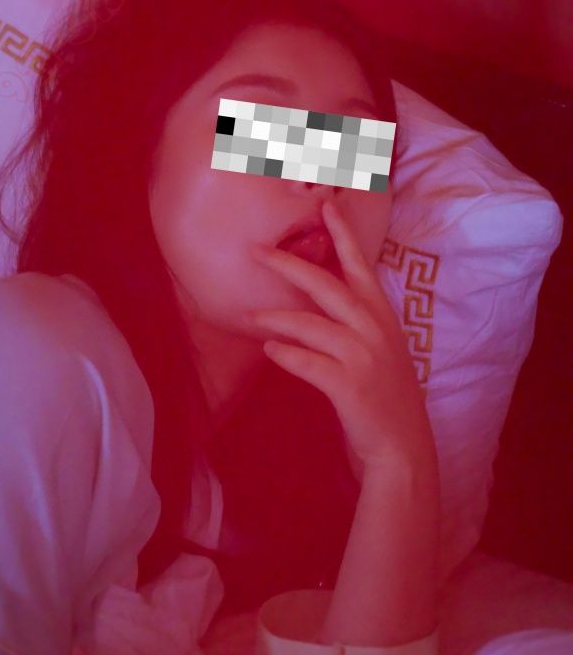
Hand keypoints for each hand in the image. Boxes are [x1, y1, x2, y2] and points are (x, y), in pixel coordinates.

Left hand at [244, 198, 436, 478]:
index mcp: (383, 317)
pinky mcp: (349, 385)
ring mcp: (363, 356)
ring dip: (276, 316)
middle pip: (327, 285)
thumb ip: (355, 325)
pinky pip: (307, 362)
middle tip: (257, 251)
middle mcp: (374, 330)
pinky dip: (286, 354)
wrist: (403, 448)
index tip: (325, 206)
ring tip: (251, 313)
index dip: (343, 235)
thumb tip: (316, 303)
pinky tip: (270, 349)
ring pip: (310, 324)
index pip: (361, 266)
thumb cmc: (385, 398)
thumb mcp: (379, 351)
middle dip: (290, 265)